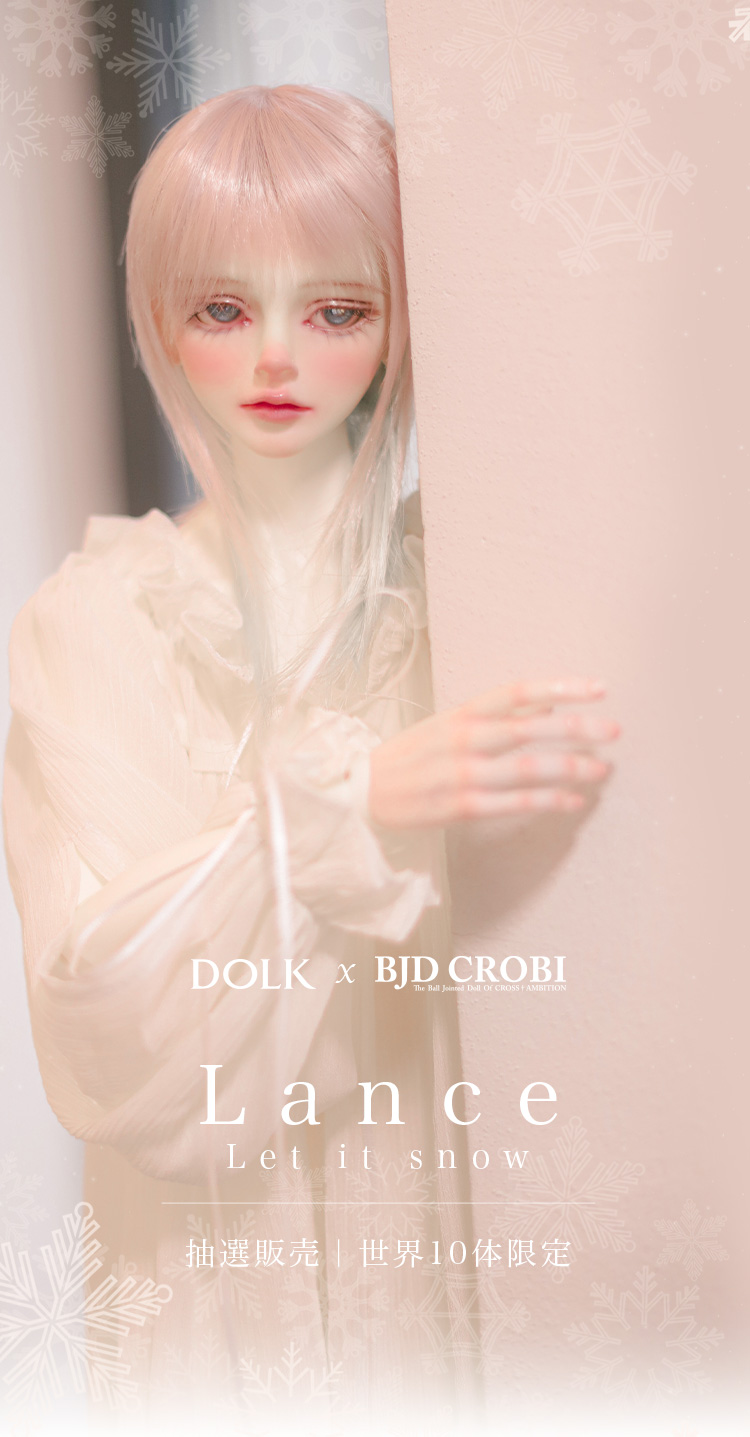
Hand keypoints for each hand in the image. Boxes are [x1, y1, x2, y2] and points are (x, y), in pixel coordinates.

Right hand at [368, 678, 619, 829]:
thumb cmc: (412, 755)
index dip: (560, 688)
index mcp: (462, 713)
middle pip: (528, 728)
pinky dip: (546, 802)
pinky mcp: (460, 808)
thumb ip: (498, 714)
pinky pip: (513, 804)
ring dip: (568, 767)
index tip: (598, 688)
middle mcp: (464, 739)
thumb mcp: (450, 723)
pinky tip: (572, 801)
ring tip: (601, 770)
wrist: (363, 792)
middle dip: (576, 729)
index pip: (518, 691)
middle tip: (613, 730)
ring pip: (525, 768)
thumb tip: (548, 706)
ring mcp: (462, 774)